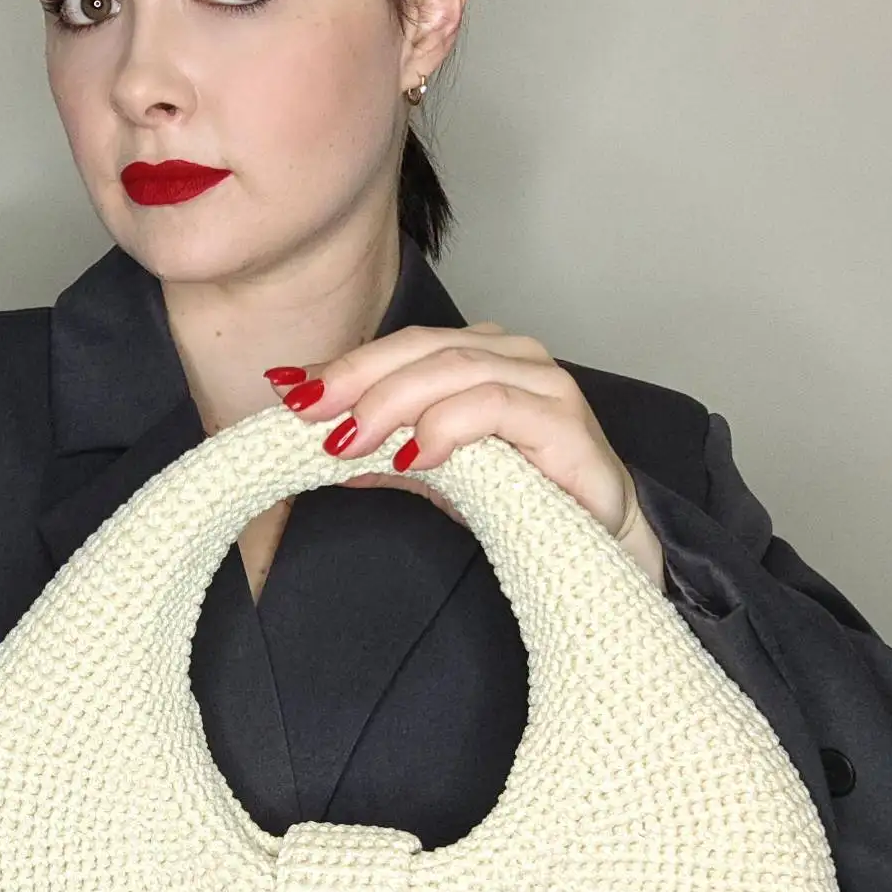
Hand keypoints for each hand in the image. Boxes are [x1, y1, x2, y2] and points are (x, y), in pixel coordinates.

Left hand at [263, 324, 664, 588]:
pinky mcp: (563, 420)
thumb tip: (325, 453)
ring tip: (349, 441)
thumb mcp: (440, 476)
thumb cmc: (527, 500)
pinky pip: (495, 406)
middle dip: (356, 379)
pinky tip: (413, 455)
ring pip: (453, 370)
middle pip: (421, 349)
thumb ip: (389, 455)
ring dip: (391, 404)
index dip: (345, 365)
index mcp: (481, 356)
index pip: (402, 347)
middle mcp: (513, 356)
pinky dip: (446, 426)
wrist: (602, 543)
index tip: (289, 390)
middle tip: (308, 413)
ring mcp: (542, 382)